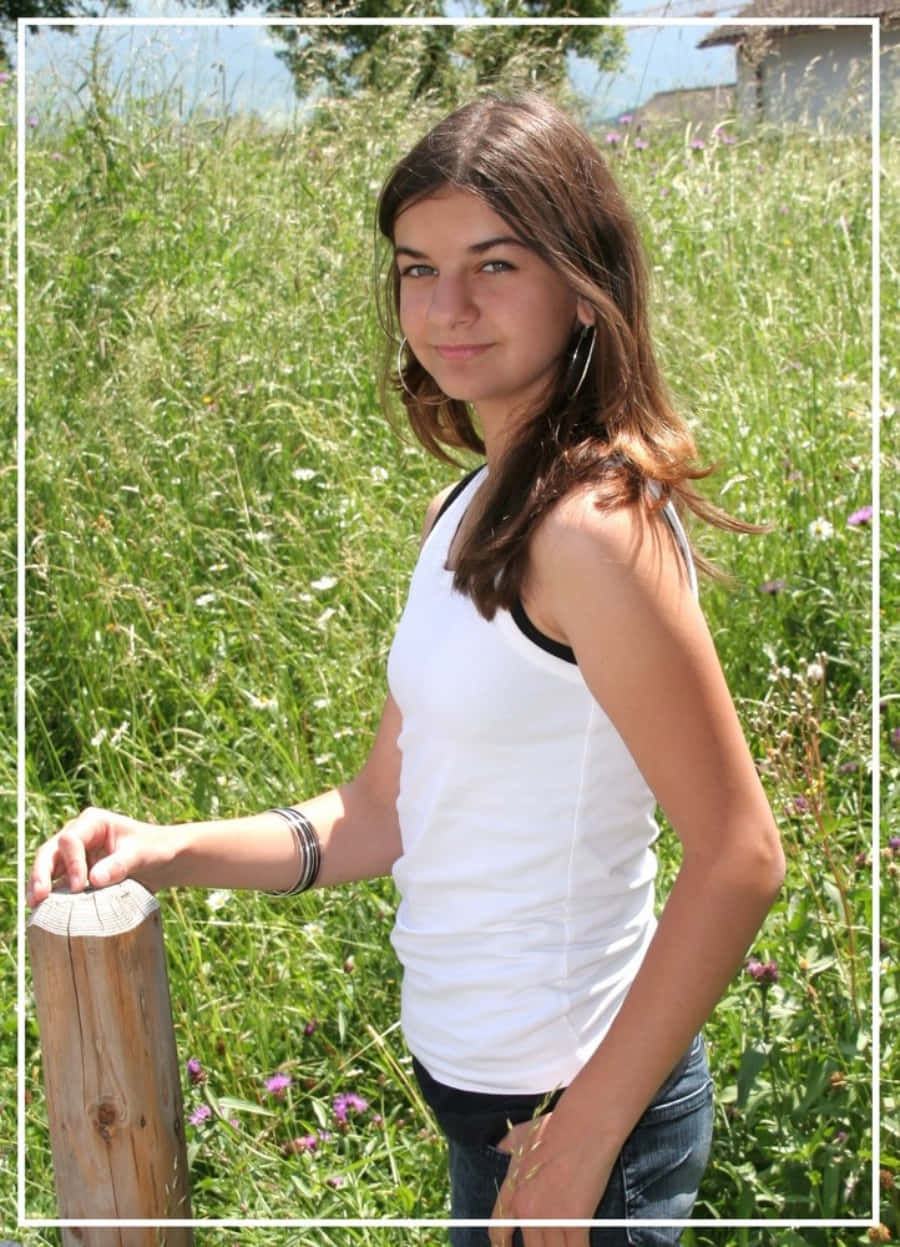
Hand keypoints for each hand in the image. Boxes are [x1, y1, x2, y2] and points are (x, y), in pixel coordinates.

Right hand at [27, 806, 170, 907]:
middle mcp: (78, 835)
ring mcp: (74, 855)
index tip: (81, 886)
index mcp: (92, 822)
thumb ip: (120, 864)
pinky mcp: (76, 873)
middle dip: (41, 873)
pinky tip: (43, 912)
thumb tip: (94, 879)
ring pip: (48, 867)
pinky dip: (50, 895)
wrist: (164, 860)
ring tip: (33, 906)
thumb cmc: (155, 849)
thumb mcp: (142, 854)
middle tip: (38, 897)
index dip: (71, 863)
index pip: (70, 840)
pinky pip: (57, 882)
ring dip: (39, 885)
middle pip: (50, 852)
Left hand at [489, 1112, 613, 1246]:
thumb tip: (500, 1146)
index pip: (498, 1232)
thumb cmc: (555, 1126)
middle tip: (546, 1242)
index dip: (502, 1245)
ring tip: (563, 1243)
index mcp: (512, 1192)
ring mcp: (550, 1218)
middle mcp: (526, 1211)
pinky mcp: (575, 1221)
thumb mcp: (521, 1134)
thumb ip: (508, 1145)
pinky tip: (582, 1246)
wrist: (583, 1125)